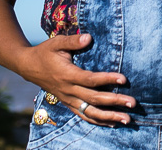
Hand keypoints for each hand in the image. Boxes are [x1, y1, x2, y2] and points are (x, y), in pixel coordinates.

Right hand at [19, 33, 133, 126]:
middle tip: (133, 103)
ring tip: (127, 119)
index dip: (107, 79)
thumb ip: (73, 41)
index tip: (124, 79)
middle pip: (94, 99)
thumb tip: (88, 38)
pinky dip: (98, 120)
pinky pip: (83, 115)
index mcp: (67, 75)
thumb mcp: (57, 42)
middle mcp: (68, 90)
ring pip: (90, 112)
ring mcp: (68, 99)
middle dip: (114, 101)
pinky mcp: (68, 103)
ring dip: (109, 117)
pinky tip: (112, 123)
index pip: (90, 80)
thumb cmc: (45, 52)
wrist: (28, 66)